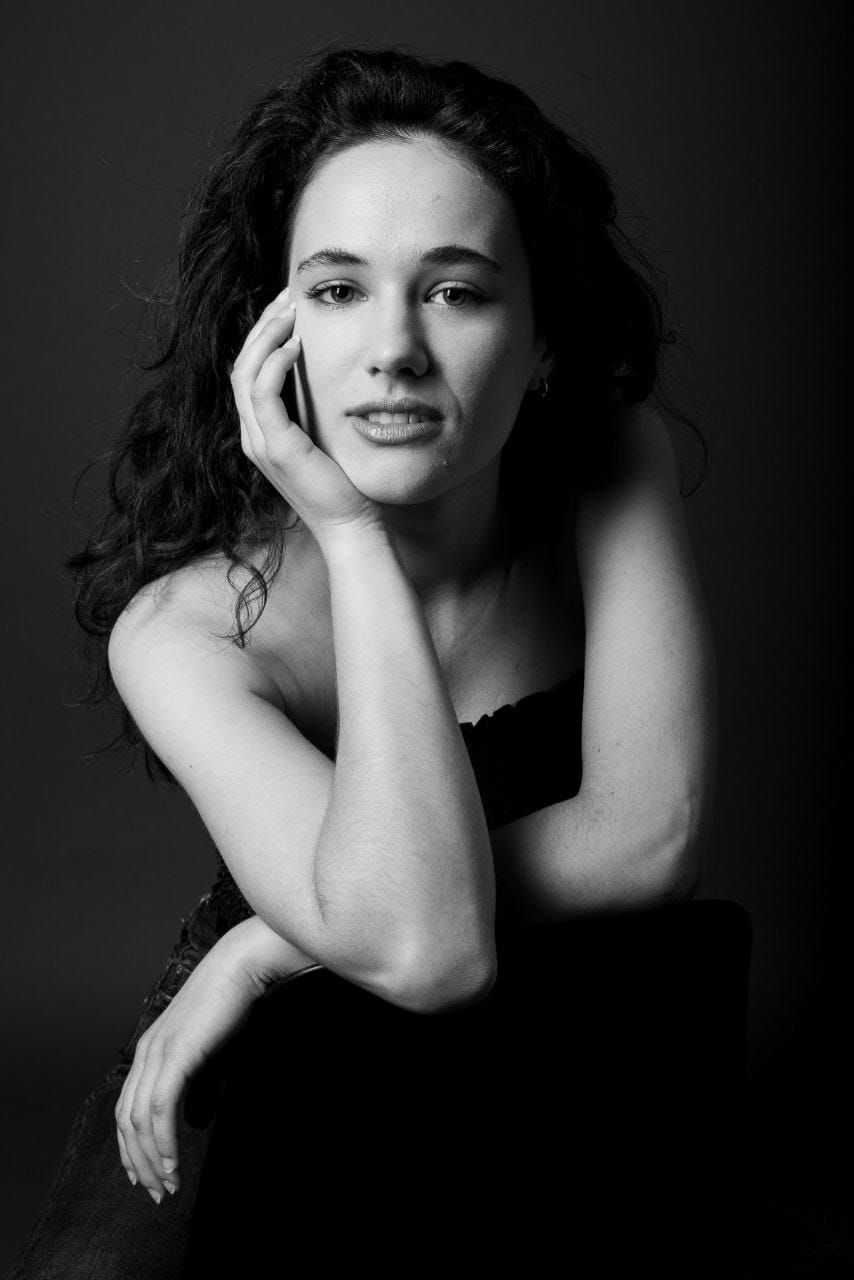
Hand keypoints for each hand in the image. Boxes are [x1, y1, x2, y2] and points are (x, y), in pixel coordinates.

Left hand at [115, 917, 316, 1202]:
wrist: (243, 964)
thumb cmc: (232, 1001)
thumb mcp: (207, 1046)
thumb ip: (195, 1078)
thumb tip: (194, 1118)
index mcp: (149, 1049)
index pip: (126, 1110)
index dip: (132, 1147)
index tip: (146, 1176)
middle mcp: (146, 1053)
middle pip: (126, 1122)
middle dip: (140, 1163)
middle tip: (158, 1193)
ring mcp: (158, 1053)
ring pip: (139, 1122)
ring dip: (152, 1160)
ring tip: (168, 1186)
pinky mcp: (176, 1054)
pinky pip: (160, 1110)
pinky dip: (164, 1143)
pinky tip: (175, 1164)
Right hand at [230, 287, 380, 546]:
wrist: (351, 528)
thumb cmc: (346, 488)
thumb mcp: (325, 441)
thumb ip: (314, 414)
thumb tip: (327, 379)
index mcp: (261, 435)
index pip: (247, 374)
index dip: (262, 338)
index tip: (287, 310)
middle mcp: (253, 438)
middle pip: (240, 367)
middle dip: (261, 327)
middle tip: (287, 298)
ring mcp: (261, 444)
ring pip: (245, 374)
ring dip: (266, 336)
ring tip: (291, 311)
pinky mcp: (278, 449)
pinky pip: (264, 394)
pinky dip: (275, 363)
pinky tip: (296, 344)